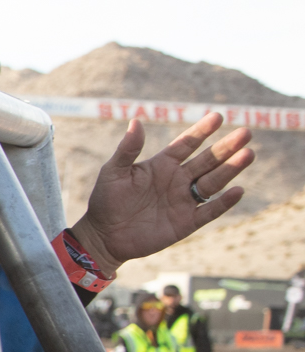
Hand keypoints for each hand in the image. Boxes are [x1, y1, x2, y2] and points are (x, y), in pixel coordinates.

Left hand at [69, 113, 253, 272]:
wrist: (103, 236)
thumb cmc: (106, 201)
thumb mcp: (113, 172)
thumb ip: (127, 149)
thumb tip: (136, 121)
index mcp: (161, 165)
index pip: (187, 144)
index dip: (202, 130)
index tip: (218, 116)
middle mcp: (177, 180)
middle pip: (207, 160)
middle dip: (226, 147)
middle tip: (246, 132)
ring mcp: (183, 201)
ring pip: (212, 182)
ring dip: (230, 169)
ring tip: (248, 154)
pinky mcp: (186, 222)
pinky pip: (209, 211)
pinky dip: (223, 202)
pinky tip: (238, 191)